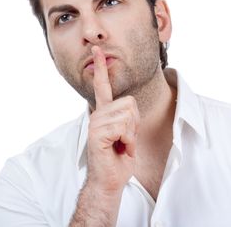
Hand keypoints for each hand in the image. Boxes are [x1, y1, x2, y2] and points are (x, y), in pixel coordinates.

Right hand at [85, 45, 139, 194]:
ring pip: (128, 114)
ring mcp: (95, 123)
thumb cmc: (119, 158)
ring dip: (131, 134)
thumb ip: (126, 117)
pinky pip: (123, 127)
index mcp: (103, 112)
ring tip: (121, 145)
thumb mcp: (127, 133)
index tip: (97, 50)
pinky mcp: (96, 134)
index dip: (100, 68)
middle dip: (135, 123)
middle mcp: (97, 114)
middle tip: (125, 140)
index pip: (102, 86)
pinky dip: (128, 141)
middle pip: (130, 103)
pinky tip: (119, 149)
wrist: (110, 180)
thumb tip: (129, 107)